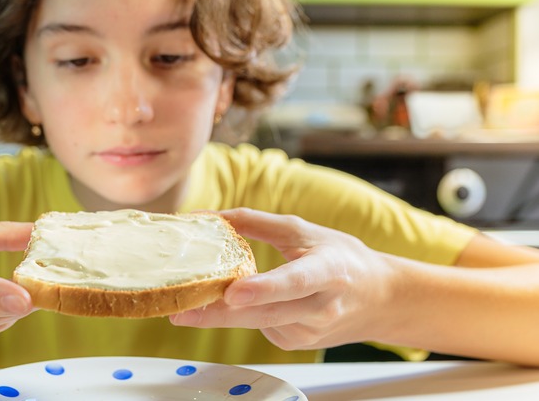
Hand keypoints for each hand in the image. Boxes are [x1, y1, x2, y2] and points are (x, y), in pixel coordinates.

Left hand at [169, 208, 397, 350]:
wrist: (380, 298)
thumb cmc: (340, 258)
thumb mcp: (302, 230)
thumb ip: (253, 222)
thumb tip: (205, 216)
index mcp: (328, 271)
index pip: (294, 282)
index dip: (264, 288)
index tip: (234, 293)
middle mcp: (321, 307)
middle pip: (266, 314)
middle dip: (220, 315)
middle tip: (181, 312)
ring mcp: (310, 331)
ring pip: (257, 324)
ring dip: (220, 317)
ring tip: (187, 308)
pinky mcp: (297, 344)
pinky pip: (260, 328)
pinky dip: (243, 315)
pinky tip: (241, 303)